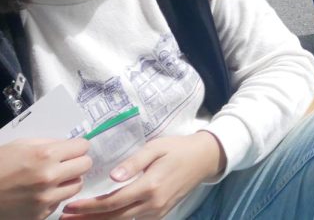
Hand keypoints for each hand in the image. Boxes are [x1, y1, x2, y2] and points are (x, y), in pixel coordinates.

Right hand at [0, 138, 91, 219]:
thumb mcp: (20, 145)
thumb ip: (47, 144)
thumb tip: (68, 145)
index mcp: (45, 156)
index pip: (83, 147)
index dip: (77, 147)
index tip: (73, 149)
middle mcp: (49, 177)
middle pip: (85, 165)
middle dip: (77, 162)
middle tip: (66, 163)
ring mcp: (45, 198)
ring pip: (76, 186)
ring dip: (69, 180)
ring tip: (53, 179)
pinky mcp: (40, 214)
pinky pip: (59, 202)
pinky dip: (54, 196)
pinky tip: (40, 192)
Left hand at [62, 132, 223, 219]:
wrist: (203, 159)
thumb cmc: (177, 148)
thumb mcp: (155, 148)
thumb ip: (133, 162)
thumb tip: (112, 176)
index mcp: (150, 186)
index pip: (112, 202)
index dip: (88, 207)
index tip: (69, 206)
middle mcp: (152, 204)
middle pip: (113, 218)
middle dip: (87, 219)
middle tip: (63, 218)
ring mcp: (156, 212)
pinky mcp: (159, 214)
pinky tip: (101, 218)